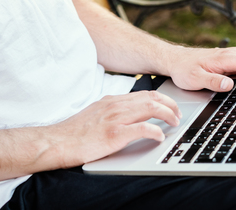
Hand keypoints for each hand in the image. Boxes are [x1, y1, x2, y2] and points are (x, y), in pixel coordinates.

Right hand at [51, 91, 180, 166]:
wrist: (57, 142)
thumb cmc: (76, 132)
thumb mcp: (97, 114)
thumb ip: (114, 111)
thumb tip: (132, 115)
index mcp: (113, 101)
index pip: (145, 94)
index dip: (162, 100)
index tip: (171, 107)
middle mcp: (116, 106)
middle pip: (152, 98)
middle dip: (170, 105)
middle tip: (178, 115)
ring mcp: (115, 118)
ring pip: (150, 109)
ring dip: (167, 115)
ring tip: (174, 123)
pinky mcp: (113, 134)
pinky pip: (141, 128)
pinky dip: (155, 131)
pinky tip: (160, 136)